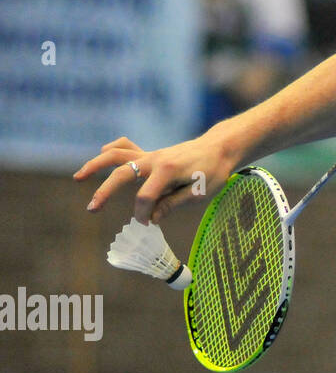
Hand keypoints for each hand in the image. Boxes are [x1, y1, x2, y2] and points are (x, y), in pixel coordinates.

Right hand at [75, 130, 242, 222]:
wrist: (220, 148)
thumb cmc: (214, 172)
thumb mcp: (200, 193)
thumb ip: (174, 204)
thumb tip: (152, 218)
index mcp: (169, 171)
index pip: (146, 197)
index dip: (144, 213)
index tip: (147, 224)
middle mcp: (155, 160)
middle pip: (123, 174)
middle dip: (105, 192)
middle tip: (91, 209)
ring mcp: (151, 155)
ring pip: (117, 155)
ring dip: (96, 164)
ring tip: (78, 177)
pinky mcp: (151, 154)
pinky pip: (127, 148)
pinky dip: (113, 150)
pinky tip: (102, 156)